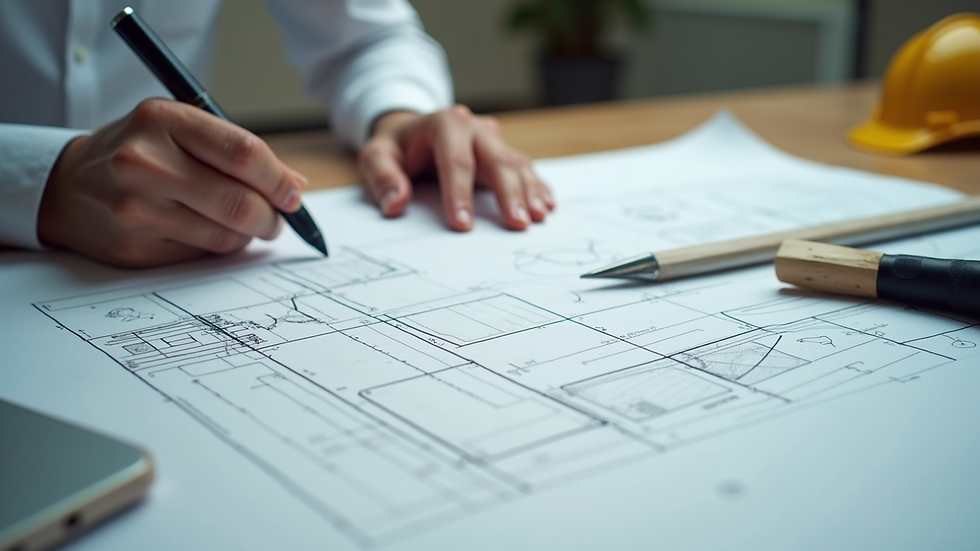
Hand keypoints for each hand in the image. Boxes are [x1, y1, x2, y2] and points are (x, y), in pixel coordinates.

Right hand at [38, 99, 306, 267]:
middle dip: (272, 217)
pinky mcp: (134, 247)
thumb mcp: (179, 129)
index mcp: (161, 120)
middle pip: (239, 202)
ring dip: (247, 235)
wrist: (68, 186)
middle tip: (276, 219)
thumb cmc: (139, 151)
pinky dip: (217, 247)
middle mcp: (144, 163)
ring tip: (240, 223)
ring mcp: (135, 208)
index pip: (243, 154)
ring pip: (226, 236)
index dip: (278, 179)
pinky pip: (202, 255)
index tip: (293, 193)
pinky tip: (203, 232)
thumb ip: (236, 150)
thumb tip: (295, 185)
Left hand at [358, 106, 554, 230]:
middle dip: (508, 193)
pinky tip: (546, 206)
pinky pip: (525, 169)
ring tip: (538, 217)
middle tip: (517, 224)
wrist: (412, 133)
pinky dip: (537, 187)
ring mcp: (493, 140)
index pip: (455, 161)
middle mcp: (475, 128)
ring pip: (516, 164)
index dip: (460, 194)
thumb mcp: (376, 157)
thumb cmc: (396, 149)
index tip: (462, 226)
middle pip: (497, 159)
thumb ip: (382, 178)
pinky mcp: (504, 153)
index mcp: (445, 123)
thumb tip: (395, 204)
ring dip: (529, 192)